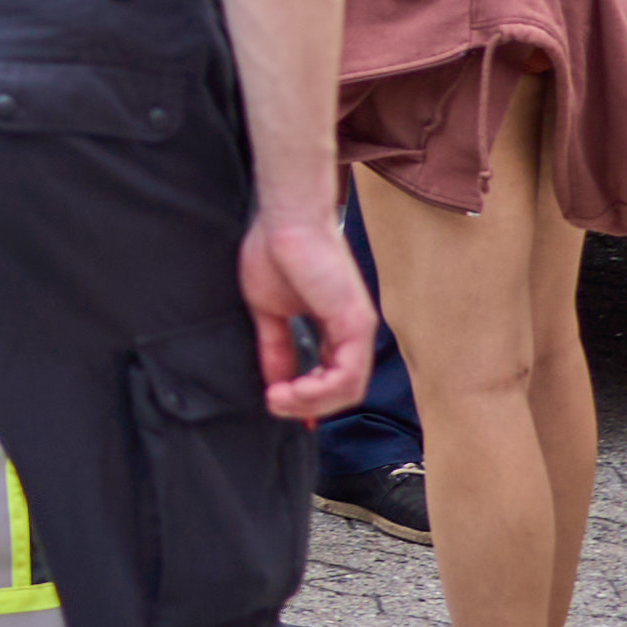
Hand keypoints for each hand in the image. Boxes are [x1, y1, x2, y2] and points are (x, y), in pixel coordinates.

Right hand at [238, 204, 373, 423]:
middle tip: (273, 402)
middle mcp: (353, 331)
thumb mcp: (268, 311)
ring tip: (278, 397)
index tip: (278, 406)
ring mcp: (358, 328)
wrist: (284, 220)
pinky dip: (317, 392)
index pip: (331, 377)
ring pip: (346, 391)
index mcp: (334, 326)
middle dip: (305, 405)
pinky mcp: (356, 324)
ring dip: (309, 402)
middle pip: (341, 391)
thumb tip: (273, 380)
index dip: (307, 400)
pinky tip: (290, 389)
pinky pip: (346, 377)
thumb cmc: (275, 251)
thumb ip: (276, 348)